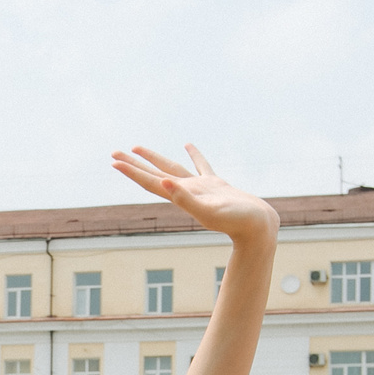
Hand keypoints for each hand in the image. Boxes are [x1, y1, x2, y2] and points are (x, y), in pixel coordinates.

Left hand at [110, 145, 278, 240]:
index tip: (114, 162)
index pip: (151, 182)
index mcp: (182, 197)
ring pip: (173, 168)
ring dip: (155, 159)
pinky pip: (201, 165)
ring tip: (138, 148)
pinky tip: (188, 145)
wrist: (260, 229)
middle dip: (135, 164)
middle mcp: (187, 192)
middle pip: (155, 174)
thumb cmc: (237, 222)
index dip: (132, 172)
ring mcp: (201, 188)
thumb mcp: (209, 211)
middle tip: (114, 153)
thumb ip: (186, 199)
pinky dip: (194, 155)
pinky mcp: (216, 185)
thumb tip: (163, 183)